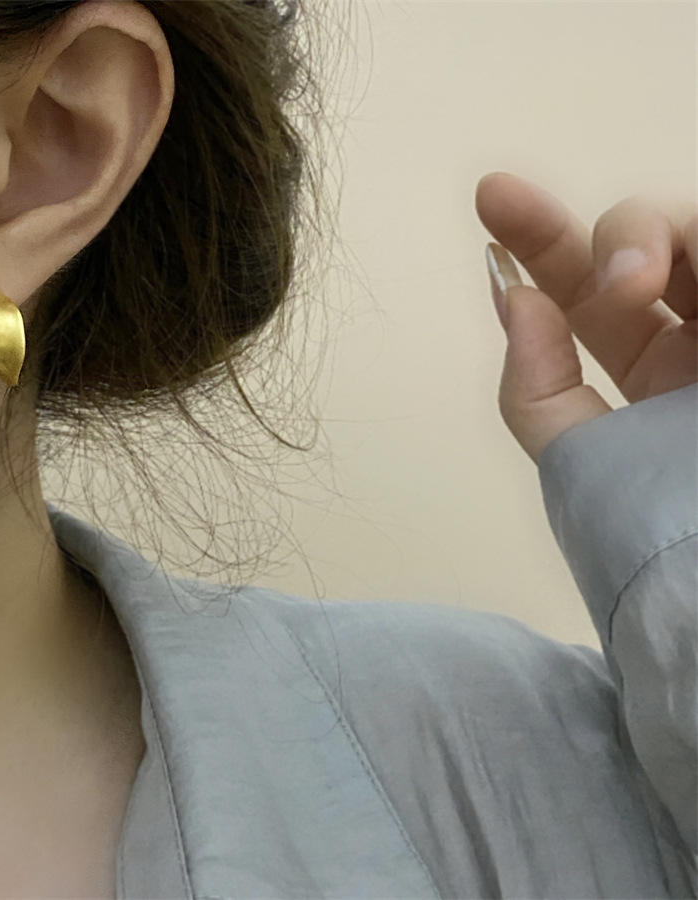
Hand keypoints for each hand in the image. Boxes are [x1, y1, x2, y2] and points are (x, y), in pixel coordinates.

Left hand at [474, 172, 696, 464]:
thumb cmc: (675, 538)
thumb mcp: (587, 470)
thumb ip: (536, 391)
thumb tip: (511, 298)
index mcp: (652, 369)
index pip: (585, 291)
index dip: (539, 238)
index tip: (492, 195)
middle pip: (652, 242)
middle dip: (622, 232)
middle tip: (619, 281)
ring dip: (671, 239)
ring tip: (645, 285)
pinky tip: (693, 279)